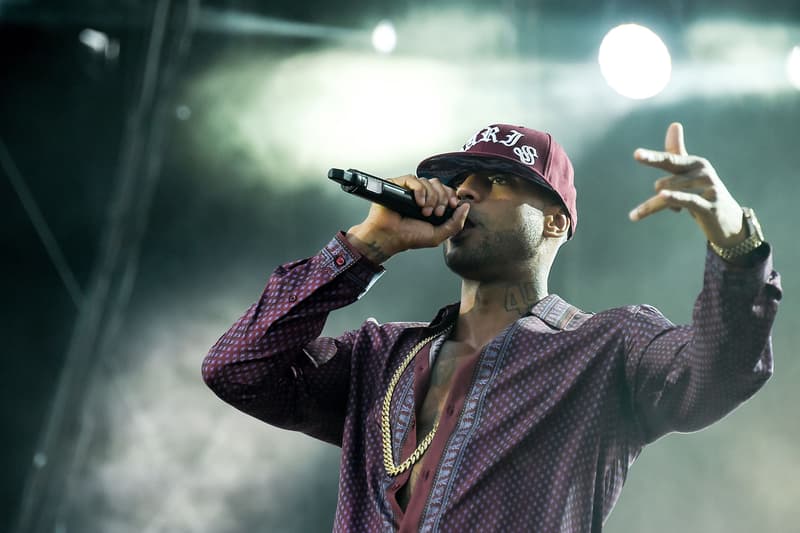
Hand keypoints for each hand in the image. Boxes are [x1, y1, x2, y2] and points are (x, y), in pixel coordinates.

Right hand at [346, 175, 469, 263]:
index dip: (451, 196)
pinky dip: (419, 191)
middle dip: (442, 199)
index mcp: (431, 204)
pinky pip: (413, 179)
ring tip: (423, 211)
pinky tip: (418, 203)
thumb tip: (466, 206)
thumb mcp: (438, 235)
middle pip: (439, 184)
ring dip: (430, 197)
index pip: (447, 191)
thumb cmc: (408, 237)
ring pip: (428, 182)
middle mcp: (421, 195)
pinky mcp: (397, 185)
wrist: (389, 237)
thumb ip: (456, 223)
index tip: (451, 206)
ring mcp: (409, 189)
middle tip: (435, 213)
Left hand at [629, 122, 746, 247]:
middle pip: (663, 183)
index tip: (636, 155)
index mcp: (695, 163)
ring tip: (653, 214)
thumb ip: (676, 153)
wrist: (728, 219)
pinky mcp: (711, 206)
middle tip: (655, 207)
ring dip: (656, 207)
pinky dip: (674, 198)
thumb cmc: (704, 193)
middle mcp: (703, 172)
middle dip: (656, 198)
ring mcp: (709, 189)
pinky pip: (687, 200)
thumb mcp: (689, 173)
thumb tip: (674, 124)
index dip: (652, 158)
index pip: (669, 160)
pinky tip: (662, 196)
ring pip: (669, 194)